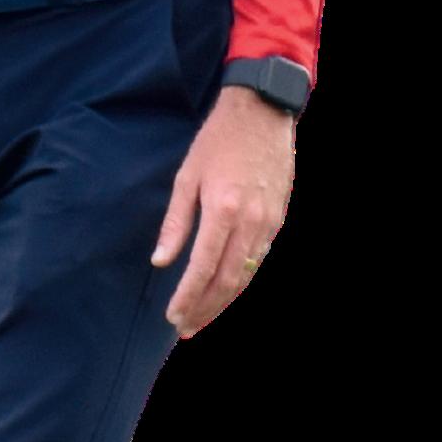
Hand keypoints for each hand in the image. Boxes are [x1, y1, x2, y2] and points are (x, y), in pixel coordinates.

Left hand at [151, 89, 295, 338]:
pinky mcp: (279, 219)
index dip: (188, 297)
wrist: (263, 113)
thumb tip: (161, 261)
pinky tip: (226, 291)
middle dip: (206, 308)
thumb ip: (176, 223)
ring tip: (202, 317)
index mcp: (223, 210)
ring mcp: (270, 222)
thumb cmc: (218, 141)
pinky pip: (260, 259)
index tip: (173, 316)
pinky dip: (242, 281)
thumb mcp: (187, 176)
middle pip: (229, 281)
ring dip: (225, 301)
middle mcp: (251, 222)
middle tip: (185, 328)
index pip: (204, 268)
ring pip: (248, 275)